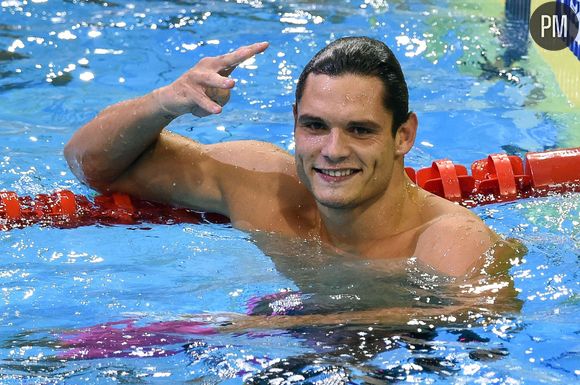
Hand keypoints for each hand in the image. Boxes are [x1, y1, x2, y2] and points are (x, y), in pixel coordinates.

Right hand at [153, 42, 268, 117]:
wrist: (171, 99)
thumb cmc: (197, 91)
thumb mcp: (213, 89)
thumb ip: (224, 88)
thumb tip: (228, 91)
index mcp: (215, 64)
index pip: (235, 56)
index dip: (250, 50)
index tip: (266, 44)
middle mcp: (207, 67)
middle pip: (226, 60)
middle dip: (239, 56)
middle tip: (251, 52)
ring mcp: (196, 78)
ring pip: (212, 80)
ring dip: (221, 82)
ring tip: (231, 85)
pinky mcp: (189, 92)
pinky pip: (202, 100)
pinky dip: (209, 106)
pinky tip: (217, 111)